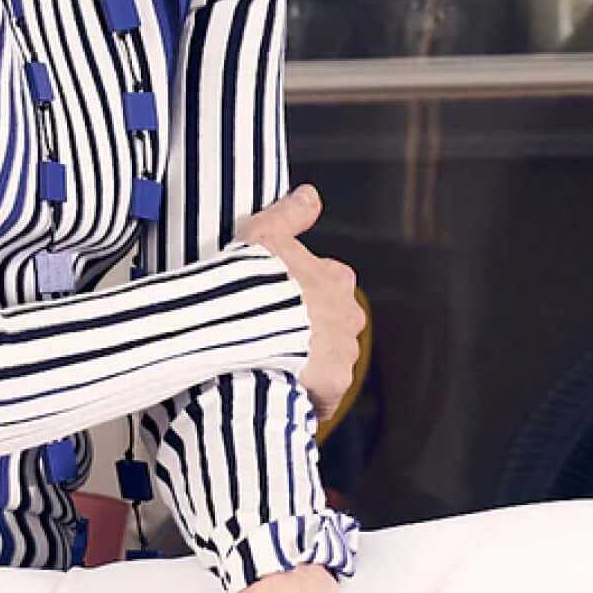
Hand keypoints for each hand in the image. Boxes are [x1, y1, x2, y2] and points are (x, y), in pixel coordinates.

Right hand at [233, 184, 363, 421]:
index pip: (331, 286)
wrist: (243, 327)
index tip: (281, 305)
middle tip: (274, 340)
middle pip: (334, 326)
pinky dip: (307, 397)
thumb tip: (310, 195)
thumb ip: (291, 214)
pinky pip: (324, 395)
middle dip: (311, 334)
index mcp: (336, 279)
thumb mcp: (265, 232)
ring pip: (330, 362)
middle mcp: (348, 315)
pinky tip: (281, 391)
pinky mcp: (335, 384)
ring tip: (272, 367)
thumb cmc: (250, 279)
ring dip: (308, 366)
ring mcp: (345, 351)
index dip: (304, 296)